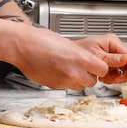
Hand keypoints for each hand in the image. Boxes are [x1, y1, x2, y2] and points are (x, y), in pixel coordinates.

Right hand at [12, 30, 126, 90]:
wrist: (24, 46)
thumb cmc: (42, 40)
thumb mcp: (69, 44)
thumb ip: (81, 54)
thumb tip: (88, 59)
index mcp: (82, 59)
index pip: (103, 70)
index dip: (99, 68)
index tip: (97, 65)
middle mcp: (75, 72)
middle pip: (93, 82)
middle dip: (90, 75)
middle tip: (83, 68)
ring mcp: (64, 81)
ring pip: (80, 87)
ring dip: (79, 80)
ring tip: (69, 69)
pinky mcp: (54, 86)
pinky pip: (67, 87)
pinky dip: (66, 82)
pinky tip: (59, 71)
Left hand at [75, 34, 126, 83]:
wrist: (71, 58)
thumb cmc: (80, 52)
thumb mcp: (96, 56)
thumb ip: (112, 59)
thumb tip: (126, 59)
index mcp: (112, 42)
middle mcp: (115, 48)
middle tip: (123, 79)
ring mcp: (114, 56)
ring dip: (120, 77)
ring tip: (109, 79)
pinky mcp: (112, 63)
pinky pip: (119, 72)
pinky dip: (114, 78)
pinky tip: (106, 78)